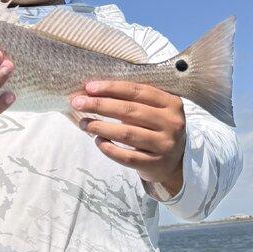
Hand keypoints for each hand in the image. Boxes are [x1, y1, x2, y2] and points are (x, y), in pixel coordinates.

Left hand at [70, 81, 185, 191]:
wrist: (174, 162)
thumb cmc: (157, 128)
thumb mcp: (155, 110)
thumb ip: (133, 99)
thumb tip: (94, 91)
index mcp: (171, 103)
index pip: (137, 91)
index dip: (111, 88)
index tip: (89, 87)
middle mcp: (171, 123)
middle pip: (129, 111)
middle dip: (100, 105)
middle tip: (78, 103)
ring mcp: (165, 145)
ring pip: (126, 133)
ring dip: (100, 127)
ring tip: (84, 123)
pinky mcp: (155, 163)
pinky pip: (127, 156)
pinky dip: (109, 148)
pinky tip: (97, 141)